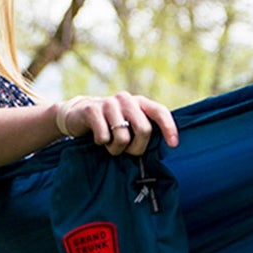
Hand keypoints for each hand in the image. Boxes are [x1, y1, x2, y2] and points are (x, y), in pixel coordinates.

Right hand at [55, 92, 178, 155]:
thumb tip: (166, 146)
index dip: (169, 128)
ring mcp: (109, 103)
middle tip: (128, 152)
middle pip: (144, 129)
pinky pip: (104, 136)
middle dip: (137, 148)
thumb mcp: (129, 124)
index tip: (173, 145)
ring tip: (110, 144)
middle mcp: (126, 99)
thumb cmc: (111, 125)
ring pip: (123, 137)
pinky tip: (98, 138)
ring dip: (116, 149)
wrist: (78, 116)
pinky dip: (101, 143)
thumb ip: (144, 129)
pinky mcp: (92, 110)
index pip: (160, 111)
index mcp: (139, 102)